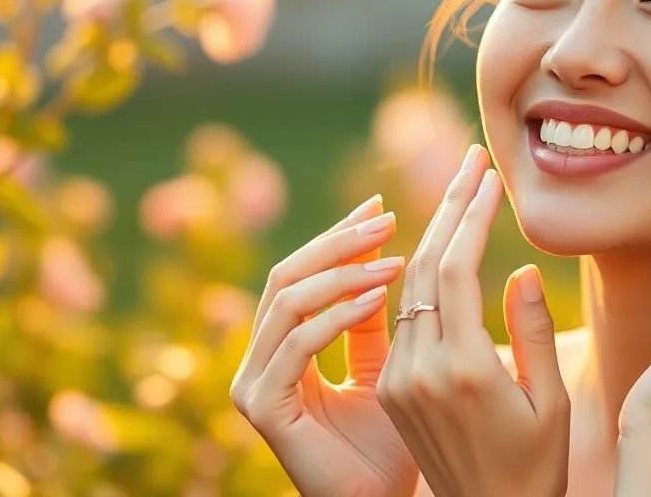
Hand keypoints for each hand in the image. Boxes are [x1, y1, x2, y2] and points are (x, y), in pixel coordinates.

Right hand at [231, 195, 418, 496]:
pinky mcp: (263, 408)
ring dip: (344, 272)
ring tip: (395, 256)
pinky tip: (380, 296)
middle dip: (339, 242)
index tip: (381, 206)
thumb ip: (373, 316)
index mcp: (284, 349)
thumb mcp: (384, 365)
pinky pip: (297, 345)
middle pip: (287, 277)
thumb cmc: (392, 446)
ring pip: (288, 301)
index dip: (338, 237)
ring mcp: (255, 384)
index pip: (302, 275)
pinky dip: (338, 314)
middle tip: (387, 217)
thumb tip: (386, 253)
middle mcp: (261, 361)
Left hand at [377, 144, 570, 496]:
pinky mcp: (388, 388)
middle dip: (449, 206)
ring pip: (407, 288)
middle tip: (472, 159)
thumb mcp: (550, 404)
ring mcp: (397, 380)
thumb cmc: (536, 467)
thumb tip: (518, 268)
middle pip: (425, 266)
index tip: (489, 172)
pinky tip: (439, 246)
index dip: (471, 214)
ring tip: (461, 188)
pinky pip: (402, 316)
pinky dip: (419, 274)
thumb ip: (534, 333)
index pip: (457, 270)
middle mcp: (419, 371)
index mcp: (464, 372)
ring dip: (432, 235)